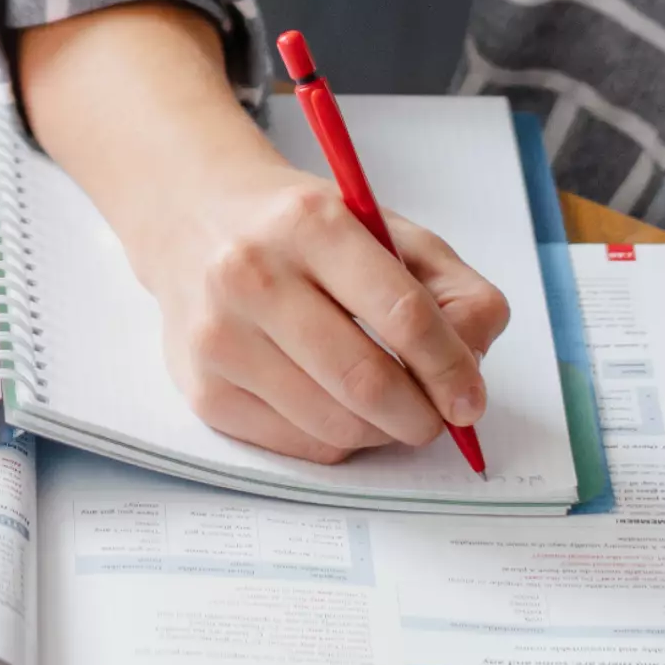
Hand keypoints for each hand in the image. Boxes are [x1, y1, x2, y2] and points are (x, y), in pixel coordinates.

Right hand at [17, 0, 508, 461]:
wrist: (192, 218)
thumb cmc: (301, 229)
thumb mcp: (385, 228)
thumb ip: (451, 287)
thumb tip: (471, 364)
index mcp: (311, 221)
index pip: (401, 313)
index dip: (450, 367)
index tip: (472, 400)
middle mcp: (252, 274)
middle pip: (365, 380)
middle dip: (421, 416)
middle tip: (439, 419)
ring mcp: (219, 335)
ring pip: (332, 424)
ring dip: (382, 433)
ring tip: (390, 409)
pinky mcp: (201, 388)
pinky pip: (296, 445)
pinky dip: (337, 440)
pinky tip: (337, 407)